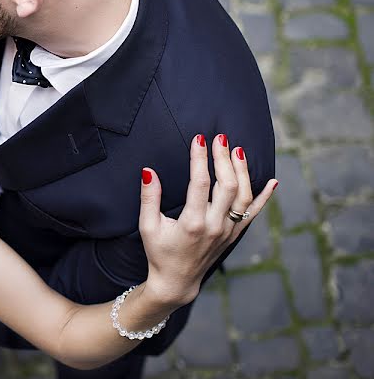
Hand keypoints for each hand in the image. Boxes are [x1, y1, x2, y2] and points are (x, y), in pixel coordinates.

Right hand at [139, 134, 276, 306]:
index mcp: (192, 223)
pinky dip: (265, 197)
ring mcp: (228, 231)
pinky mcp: (234, 235)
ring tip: (237, 150)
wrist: (177, 281)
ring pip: (244, 197)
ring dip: (242, 171)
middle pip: (228, 186)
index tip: (199, 139)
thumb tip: (149, 171)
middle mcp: (215, 226)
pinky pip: (254, 214)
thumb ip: (149, 198)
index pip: (200, 183)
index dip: (200, 158)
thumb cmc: (159, 252)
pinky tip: (272, 181)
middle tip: (219, 138)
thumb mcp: (147, 226)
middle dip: (224, 158)